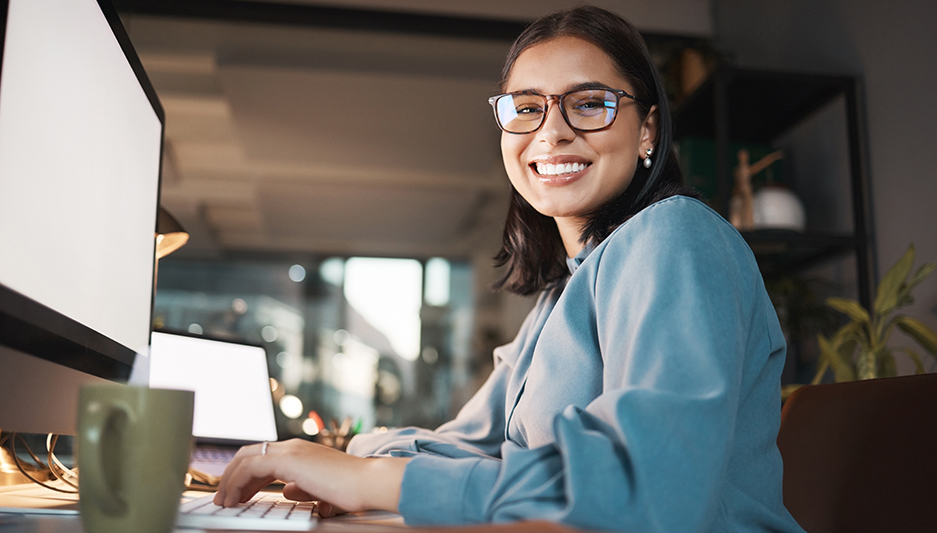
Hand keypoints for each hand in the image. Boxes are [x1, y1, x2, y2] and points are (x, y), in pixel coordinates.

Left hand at [212, 439, 409, 515]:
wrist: (368, 482)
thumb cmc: (352, 488)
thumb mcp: (321, 490)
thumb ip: (302, 488)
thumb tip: (287, 491)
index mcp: (300, 452)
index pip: (264, 457)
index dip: (246, 475)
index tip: (237, 494)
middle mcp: (292, 447)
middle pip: (249, 453)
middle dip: (232, 475)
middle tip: (224, 497)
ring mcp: (290, 451)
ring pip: (246, 458)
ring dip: (230, 480)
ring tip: (223, 501)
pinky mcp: (288, 460)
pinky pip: (250, 467)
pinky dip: (236, 482)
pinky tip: (233, 499)